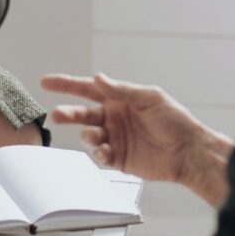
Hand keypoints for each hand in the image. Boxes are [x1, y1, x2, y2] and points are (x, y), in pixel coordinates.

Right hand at [40, 72, 208, 183]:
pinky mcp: (119, 158)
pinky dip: (98, 153)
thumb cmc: (174, 119)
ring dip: (87, 134)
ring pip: (89, 135)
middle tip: (56, 114)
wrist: (188, 151)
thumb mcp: (150, 97)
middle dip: (68, 113)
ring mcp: (115, 138)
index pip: (88, 89)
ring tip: (93, 135)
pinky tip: (104, 151)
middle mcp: (113, 117)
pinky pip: (100, 155)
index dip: (66, 85)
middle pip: (83, 113)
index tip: (46, 81)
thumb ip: (122, 90)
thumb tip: (98, 77)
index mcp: (119, 99)